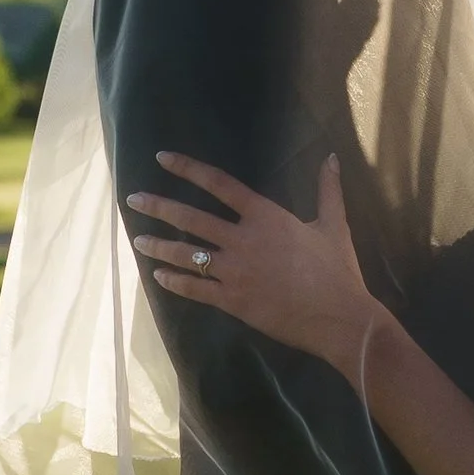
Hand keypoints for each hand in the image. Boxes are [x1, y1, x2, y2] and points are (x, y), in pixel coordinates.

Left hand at [131, 153, 379, 367]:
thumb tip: (330, 157)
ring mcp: (235, 271)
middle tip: (133, 200)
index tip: (162, 158)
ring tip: (137, 241)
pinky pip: (196, 288)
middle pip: (191, 217)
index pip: (219, 184)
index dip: (188, 169)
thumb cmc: (338, 271)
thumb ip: (328, 190)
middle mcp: (243, 239)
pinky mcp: (233, 300)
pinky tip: (159, 276)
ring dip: (158, 246)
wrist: (339, 317)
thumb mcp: (334, 225)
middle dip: (158, 207)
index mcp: (266, 216)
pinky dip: (175, 281)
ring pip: (187, 254)